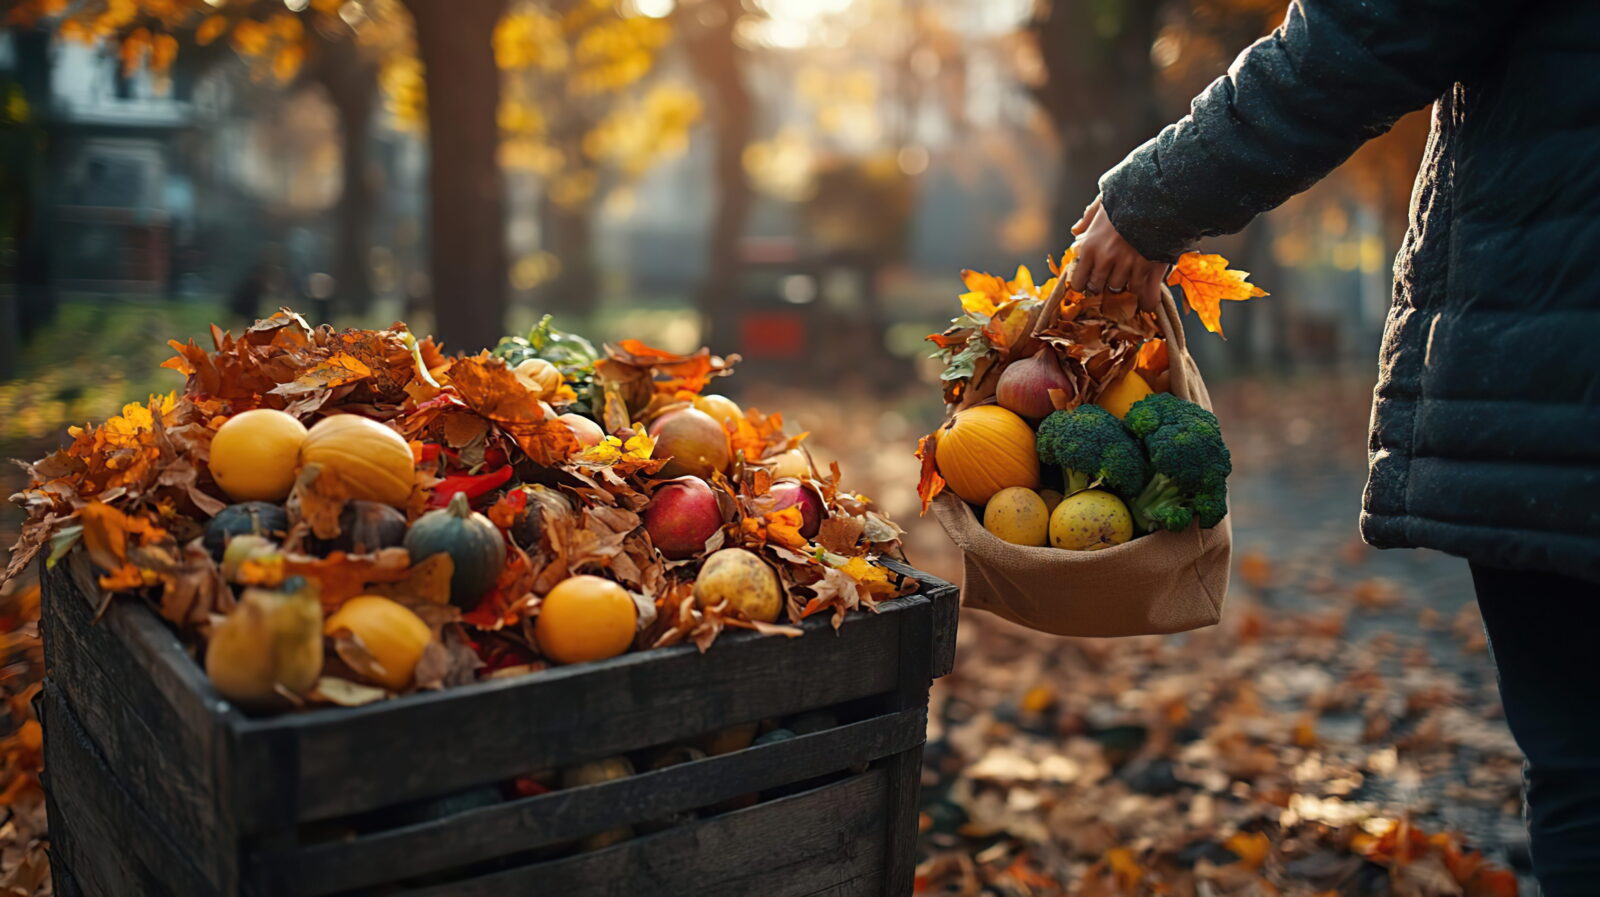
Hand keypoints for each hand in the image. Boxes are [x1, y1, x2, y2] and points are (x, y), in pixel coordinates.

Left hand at [1069, 196, 1166, 312]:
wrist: (1157, 194)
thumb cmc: (1127, 196)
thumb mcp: (1102, 203)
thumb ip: (1088, 219)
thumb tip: (1075, 231)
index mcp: (1091, 246)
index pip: (1079, 280)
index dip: (1083, 283)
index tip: (1087, 282)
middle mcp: (1107, 260)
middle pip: (1099, 288)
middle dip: (1102, 287)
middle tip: (1108, 282)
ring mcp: (1130, 266)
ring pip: (1123, 290)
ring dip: (1124, 289)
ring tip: (1128, 284)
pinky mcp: (1151, 268)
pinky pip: (1147, 293)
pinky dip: (1146, 301)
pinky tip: (1146, 305)